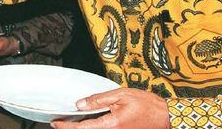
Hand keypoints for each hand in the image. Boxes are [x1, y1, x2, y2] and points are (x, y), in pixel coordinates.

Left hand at [51, 88, 169, 128]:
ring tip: (71, 121)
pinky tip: (88, 123)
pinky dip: (93, 128)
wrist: (166, 117)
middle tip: (59, 122)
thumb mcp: (121, 95)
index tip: (55, 123)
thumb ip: (99, 100)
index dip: (66, 126)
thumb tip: (80, 104)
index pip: (82, 128)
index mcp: (111, 125)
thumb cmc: (147, 105)